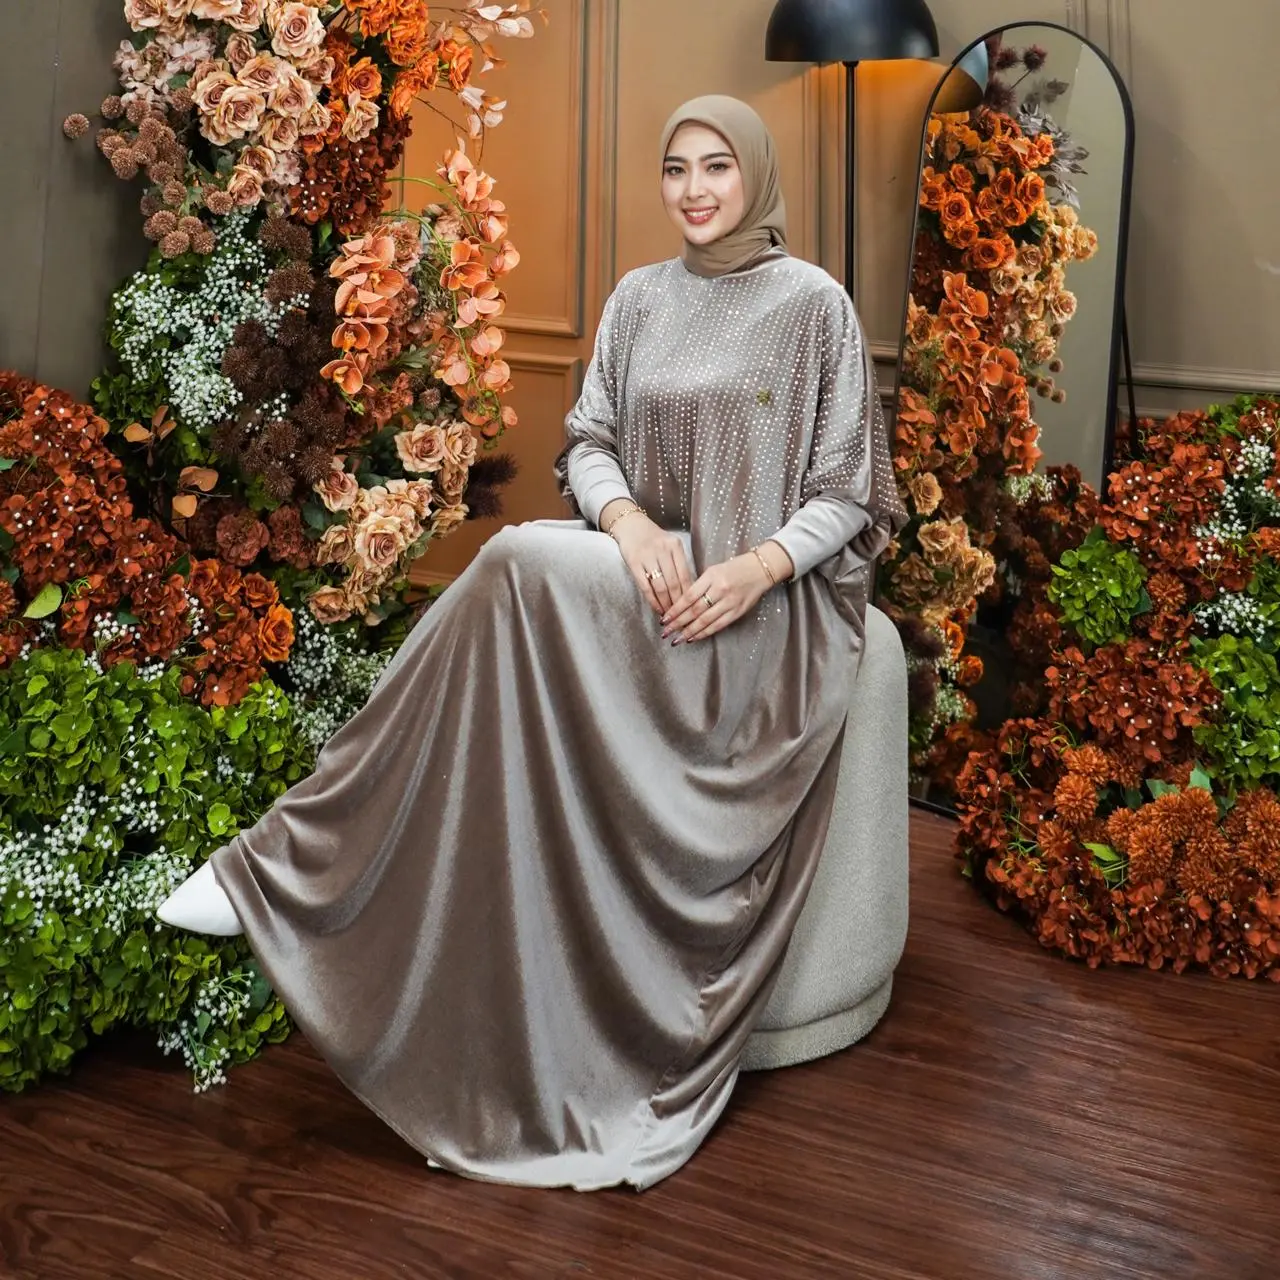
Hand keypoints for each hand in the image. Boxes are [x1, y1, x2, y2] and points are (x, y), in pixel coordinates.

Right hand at [609, 511, 693, 615]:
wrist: (631, 525)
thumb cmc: (654, 539)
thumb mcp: (670, 546)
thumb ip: (679, 564)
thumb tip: (689, 592)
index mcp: (675, 546)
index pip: (685, 575)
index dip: (688, 595)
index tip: (691, 608)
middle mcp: (663, 550)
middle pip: (674, 583)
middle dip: (678, 603)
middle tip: (681, 617)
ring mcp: (647, 556)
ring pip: (660, 587)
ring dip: (665, 604)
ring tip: (669, 615)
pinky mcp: (634, 562)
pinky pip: (645, 586)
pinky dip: (652, 600)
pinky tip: (656, 608)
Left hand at [661, 549, 780, 643]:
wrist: (760, 570)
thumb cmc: (734, 568)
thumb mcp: (713, 570)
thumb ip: (699, 585)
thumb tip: (681, 604)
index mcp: (711, 577)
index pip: (688, 597)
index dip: (675, 610)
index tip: (664, 619)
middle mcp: (720, 590)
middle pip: (695, 611)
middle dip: (678, 623)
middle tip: (665, 633)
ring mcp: (730, 602)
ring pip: (705, 621)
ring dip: (689, 632)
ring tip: (676, 639)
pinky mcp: (737, 612)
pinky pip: (718, 625)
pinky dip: (704, 633)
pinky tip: (694, 638)